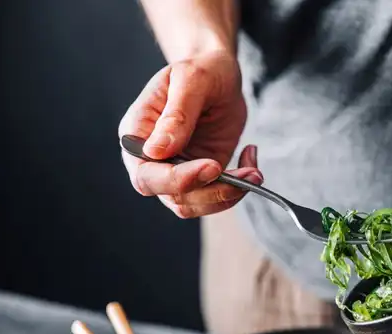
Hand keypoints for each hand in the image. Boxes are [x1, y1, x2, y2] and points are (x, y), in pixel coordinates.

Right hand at [118, 50, 261, 217]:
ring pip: (194, 205)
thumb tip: (157, 151)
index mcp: (137, 134)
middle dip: (210, 191)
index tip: (212, 166)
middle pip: (170, 196)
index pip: (145, 174)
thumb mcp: (192, 80)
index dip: (176, 179)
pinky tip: (251, 164)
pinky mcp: (201, 177)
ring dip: (228, 195)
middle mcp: (152, 159)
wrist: (220, 75)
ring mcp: (177, 171)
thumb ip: (176, 114)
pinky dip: (237, 190)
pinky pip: (214, 198)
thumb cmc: (202, 70)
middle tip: (246, 176)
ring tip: (255, 173)